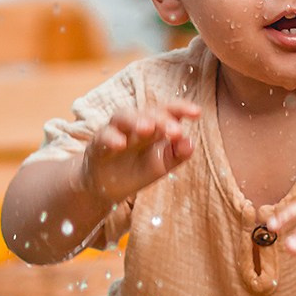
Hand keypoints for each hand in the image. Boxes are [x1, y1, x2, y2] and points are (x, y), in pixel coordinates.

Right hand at [80, 102, 199, 210]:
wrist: (106, 186)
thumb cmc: (137, 170)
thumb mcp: (162, 165)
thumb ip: (176, 154)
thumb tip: (190, 143)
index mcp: (155, 126)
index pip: (168, 111)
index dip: (181, 108)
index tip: (197, 112)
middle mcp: (135, 123)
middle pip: (148, 112)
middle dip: (162, 119)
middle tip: (175, 131)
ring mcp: (116, 131)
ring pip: (124, 117)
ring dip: (136, 120)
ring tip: (148, 128)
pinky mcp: (98, 143)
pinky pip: (104, 136)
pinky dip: (111, 138)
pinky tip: (120, 144)